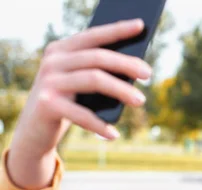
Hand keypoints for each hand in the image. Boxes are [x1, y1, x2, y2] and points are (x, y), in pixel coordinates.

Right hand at [10, 18, 151, 158]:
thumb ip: (100, 72)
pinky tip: (114, 134)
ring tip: (141, 100)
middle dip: (126, 64)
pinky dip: (100, 125)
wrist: (35, 130)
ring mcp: (48, 81)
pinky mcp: (47, 104)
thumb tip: (137, 70)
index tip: (140, 26)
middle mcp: (53, 61)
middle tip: (149, 74)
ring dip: (121, 90)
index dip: (117, 30)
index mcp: (62, 50)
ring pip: (94, 79)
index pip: (93, 36)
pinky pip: (81, 114)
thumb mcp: (81, 84)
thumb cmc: (68, 103)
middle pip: (97, 57)